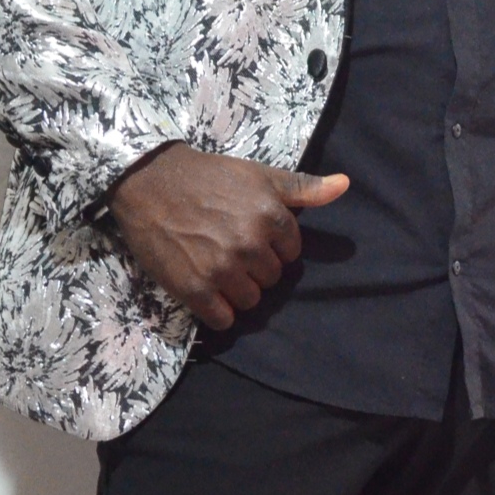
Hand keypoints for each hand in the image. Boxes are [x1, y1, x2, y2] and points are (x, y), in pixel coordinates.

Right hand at [107, 142, 348, 329]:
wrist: (149, 181)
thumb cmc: (207, 176)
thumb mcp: (259, 175)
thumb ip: (303, 187)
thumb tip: (344, 185)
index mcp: (270, 216)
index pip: (290, 255)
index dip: (272, 247)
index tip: (249, 235)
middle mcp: (250, 244)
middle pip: (271, 279)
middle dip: (254, 268)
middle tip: (228, 249)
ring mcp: (222, 269)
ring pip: (250, 301)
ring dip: (236, 291)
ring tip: (215, 267)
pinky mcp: (194, 289)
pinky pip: (223, 320)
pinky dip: (217, 311)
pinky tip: (206, 290)